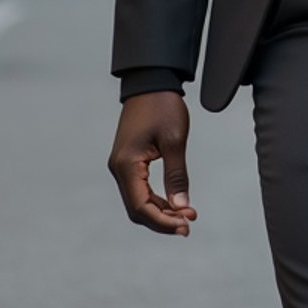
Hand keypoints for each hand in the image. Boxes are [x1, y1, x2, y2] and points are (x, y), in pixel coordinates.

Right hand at [108, 92, 196, 236]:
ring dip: (160, 211)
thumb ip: (176, 176)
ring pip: (138, 201)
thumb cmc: (162, 106)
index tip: (185, 225)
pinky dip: (156, 199)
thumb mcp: (174, 140)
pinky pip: (140, 189)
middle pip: (137, 209)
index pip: (140, 207)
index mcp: (126, 165)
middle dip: (162, 220)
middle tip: (188, 224)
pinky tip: (174, 203)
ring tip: (186, 215)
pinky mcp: (128, 162)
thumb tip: (181, 208)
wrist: (151, 82)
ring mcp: (122, 166)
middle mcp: (119, 169)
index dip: (162, 221)